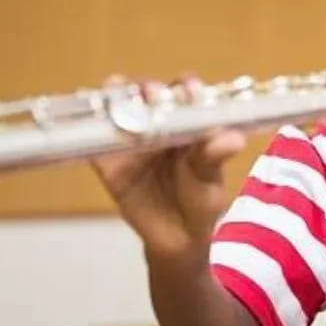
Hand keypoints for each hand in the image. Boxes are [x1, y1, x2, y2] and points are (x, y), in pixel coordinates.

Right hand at [91, 75, 246, 262]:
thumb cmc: (200, 201)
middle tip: (152, 95)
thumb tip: (234, 140)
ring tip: (120, 98)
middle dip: (148, 87)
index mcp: (188, 121)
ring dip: (117, 96)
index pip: (185, 92)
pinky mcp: (108, 159)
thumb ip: (214, 158)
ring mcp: (131, 138)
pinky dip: (90, 126)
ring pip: (118, 106)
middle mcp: (158, 122)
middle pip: (147, 92)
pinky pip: (95, 138)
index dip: (186, 86)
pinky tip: (92, 120)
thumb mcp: (209, 180)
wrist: (176, 239)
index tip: (190, 91)